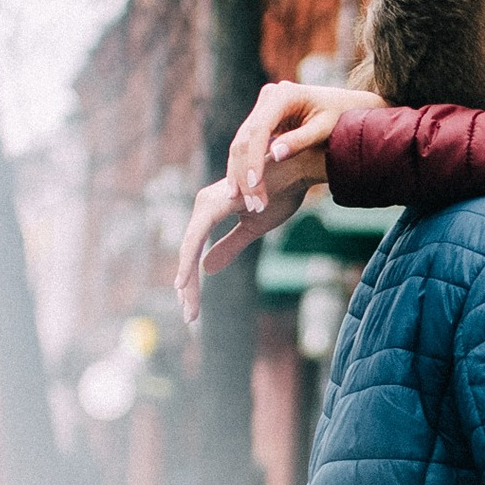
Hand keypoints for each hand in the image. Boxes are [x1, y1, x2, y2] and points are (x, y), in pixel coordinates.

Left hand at [173, 166, 307, 325]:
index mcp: (211, 211)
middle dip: (188, 288)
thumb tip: (207, 268)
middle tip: (189, 317)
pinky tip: (184, 281)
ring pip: (188, 249)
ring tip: (189, 308)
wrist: (299, 167)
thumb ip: (230, 246)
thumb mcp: (254, 228)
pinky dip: (189, 260)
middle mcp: (203, 206)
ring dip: (188, 281)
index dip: (192, 281)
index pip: (196, 251)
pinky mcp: (213, 206)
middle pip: (188, 254)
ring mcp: (206, 204)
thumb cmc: (281, 191)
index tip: (191, 308)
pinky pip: (196, 238)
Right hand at [226, 75, 376, 215]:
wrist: (344, 106)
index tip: (255, 185)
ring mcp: (262, 108)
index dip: (255, 158)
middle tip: (252, 203)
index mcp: (283, 95)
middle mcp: (268, 97)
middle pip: (245, 138)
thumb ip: (301, 141)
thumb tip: (275, 155)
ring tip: (244, 203)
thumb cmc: (340, 117)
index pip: (260, 129)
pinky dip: (243, 169)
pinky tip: (241, 191)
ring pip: (240, 144)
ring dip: (239, 175)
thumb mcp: (324, 129)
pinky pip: (246, 146)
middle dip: (245, 173)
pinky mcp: (261, 120)